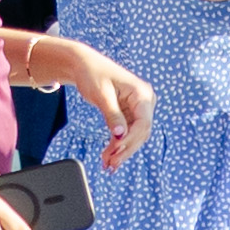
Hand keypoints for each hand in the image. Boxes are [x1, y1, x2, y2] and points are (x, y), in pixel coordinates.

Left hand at [41, 40, 156, 170]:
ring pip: (136, 136)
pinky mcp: (130, 113)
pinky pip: (128, 132)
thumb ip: (112, 115)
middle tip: (110, 164)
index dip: (130, 139)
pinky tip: (110, 155)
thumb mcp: (101, 94)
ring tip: (108, 164)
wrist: (85, 65)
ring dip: (122, 150)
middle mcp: (145, 101)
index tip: (116, 151)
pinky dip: (119, 144)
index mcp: (142, 93)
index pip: (143, 123)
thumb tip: (120, 135)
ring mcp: (139, 107)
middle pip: (141, 132)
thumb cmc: (93, 74)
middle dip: (126, 150)